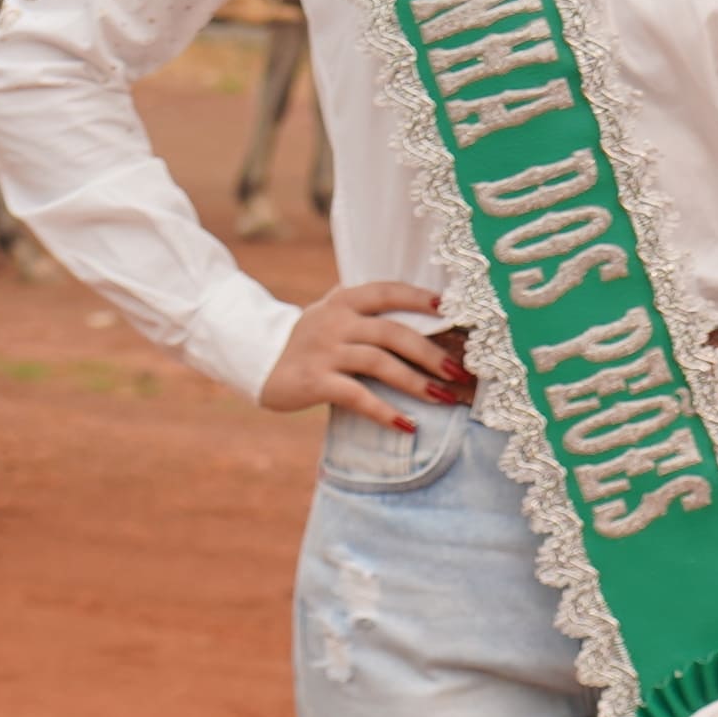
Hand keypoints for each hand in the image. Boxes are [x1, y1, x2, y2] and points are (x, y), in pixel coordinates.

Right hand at [259, 278, 466, 431]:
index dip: (419, 298)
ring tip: (443, 398)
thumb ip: (369, 314)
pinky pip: (356, 395)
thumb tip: (429, 320)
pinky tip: (407, 425)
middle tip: (459, 371)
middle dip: (430, 352)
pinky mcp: (314, 380)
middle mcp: (334, 320)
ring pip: (378, 362)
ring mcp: (323, 350)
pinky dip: (384, 411)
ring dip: (415, 382)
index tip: (450, 309)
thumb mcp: (335, 317)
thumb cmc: (311, 341)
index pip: (387, 291)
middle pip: (392, 332)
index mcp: (344, 300)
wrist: (258, 360)